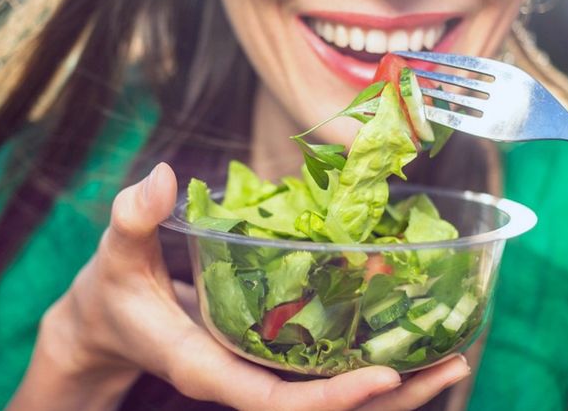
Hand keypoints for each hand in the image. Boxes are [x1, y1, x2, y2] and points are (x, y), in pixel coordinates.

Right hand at [9, 163, 469, 410]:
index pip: (274, 402)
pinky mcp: (271, 356)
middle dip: (391, 397)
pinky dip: (369, 355)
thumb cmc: (115, 293)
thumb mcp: (115, 256)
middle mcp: (243, 380)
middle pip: (324, 409)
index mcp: (208, 369)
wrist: (111, 322)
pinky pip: (327, 368)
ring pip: (334, 394)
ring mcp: (261, 373)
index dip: (331, 398)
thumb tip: (161, 178)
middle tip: (455, 363)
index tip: (385, 377)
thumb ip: (133, 220)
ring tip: (455, 353)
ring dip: (397, 382)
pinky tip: (408, 330)